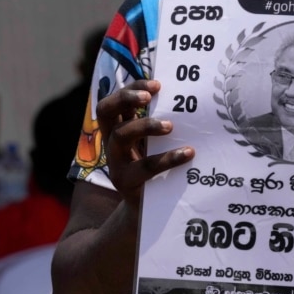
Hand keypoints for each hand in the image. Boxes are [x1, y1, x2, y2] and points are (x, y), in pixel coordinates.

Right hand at [96, 79, 194, 204]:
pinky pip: (145, 167)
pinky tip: (188, 153)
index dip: (132, 87)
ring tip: (170, 126)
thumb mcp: (152, 143)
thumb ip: (160, 124)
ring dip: (145, 125)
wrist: (147, 209)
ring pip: (120, 135)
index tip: (156, 84)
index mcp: (117, 127)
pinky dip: (168, 158)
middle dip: (125, 98)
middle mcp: (111, 141)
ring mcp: (115, 161)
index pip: (116, 99)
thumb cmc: (154, 168)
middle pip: (105, 111)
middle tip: (149, 96)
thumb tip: (188, 100)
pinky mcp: (126, 181)